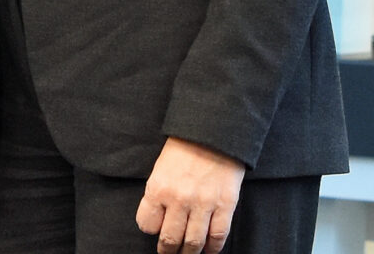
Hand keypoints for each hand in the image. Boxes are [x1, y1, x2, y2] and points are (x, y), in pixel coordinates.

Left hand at [136, 136, 245, 253]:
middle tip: (168, 252)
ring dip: (189, 252)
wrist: (213, 133)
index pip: (147, 224)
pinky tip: (210, 250)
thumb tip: (158, 218)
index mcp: (158, 189)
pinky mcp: (225, 205)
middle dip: (167, 250)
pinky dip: (214, 247)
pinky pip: (218, 235)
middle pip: (170, 238)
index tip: (154, 230)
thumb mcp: (160, 168)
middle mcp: (179, 200)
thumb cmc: (184, 148)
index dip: (150, 229)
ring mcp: (203, 204)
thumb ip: (158, 193)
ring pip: (194, 242)